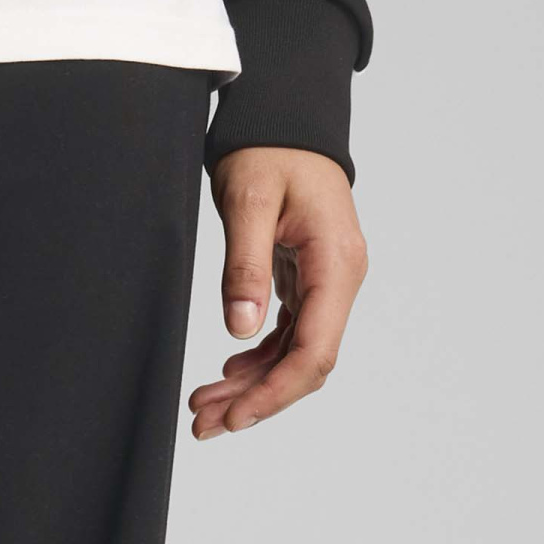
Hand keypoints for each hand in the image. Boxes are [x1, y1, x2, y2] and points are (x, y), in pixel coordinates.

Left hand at [189, 146, 367, 439]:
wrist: (283, 119)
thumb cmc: (268, 150)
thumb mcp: (248, 201)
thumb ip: (245, 266)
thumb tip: (241, 330)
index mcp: (336, 264)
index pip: (313, 351)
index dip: (273, 393)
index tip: (233, 418)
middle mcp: (340, 278)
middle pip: (305, 363)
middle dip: (257, 400)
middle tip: (203, 425)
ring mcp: (326, 281)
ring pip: (295, 354)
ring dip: (252, 385)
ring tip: (203, 407)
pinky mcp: (307, 280)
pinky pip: (289, 334)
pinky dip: (258, 360)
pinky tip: (227, 374)